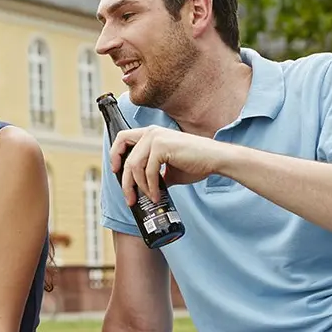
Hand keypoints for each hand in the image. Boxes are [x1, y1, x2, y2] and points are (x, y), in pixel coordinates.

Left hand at [110, 126, 227, 205]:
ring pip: (135, 166)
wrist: (215, 159)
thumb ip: (154, 173)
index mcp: (151, 133)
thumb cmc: (196, 163)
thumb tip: (143, 190)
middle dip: (126, 182)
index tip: (116, 171)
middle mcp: (151, 132)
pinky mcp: (163, 147)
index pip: (123, 138)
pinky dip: (151, 187)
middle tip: (130, 199)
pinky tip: (157, 195)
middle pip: (126, 158)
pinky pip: (149, 171)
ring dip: (140, 187)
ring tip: (149, 198)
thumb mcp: (169, 168)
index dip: (115, 155)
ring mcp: (156, 138)